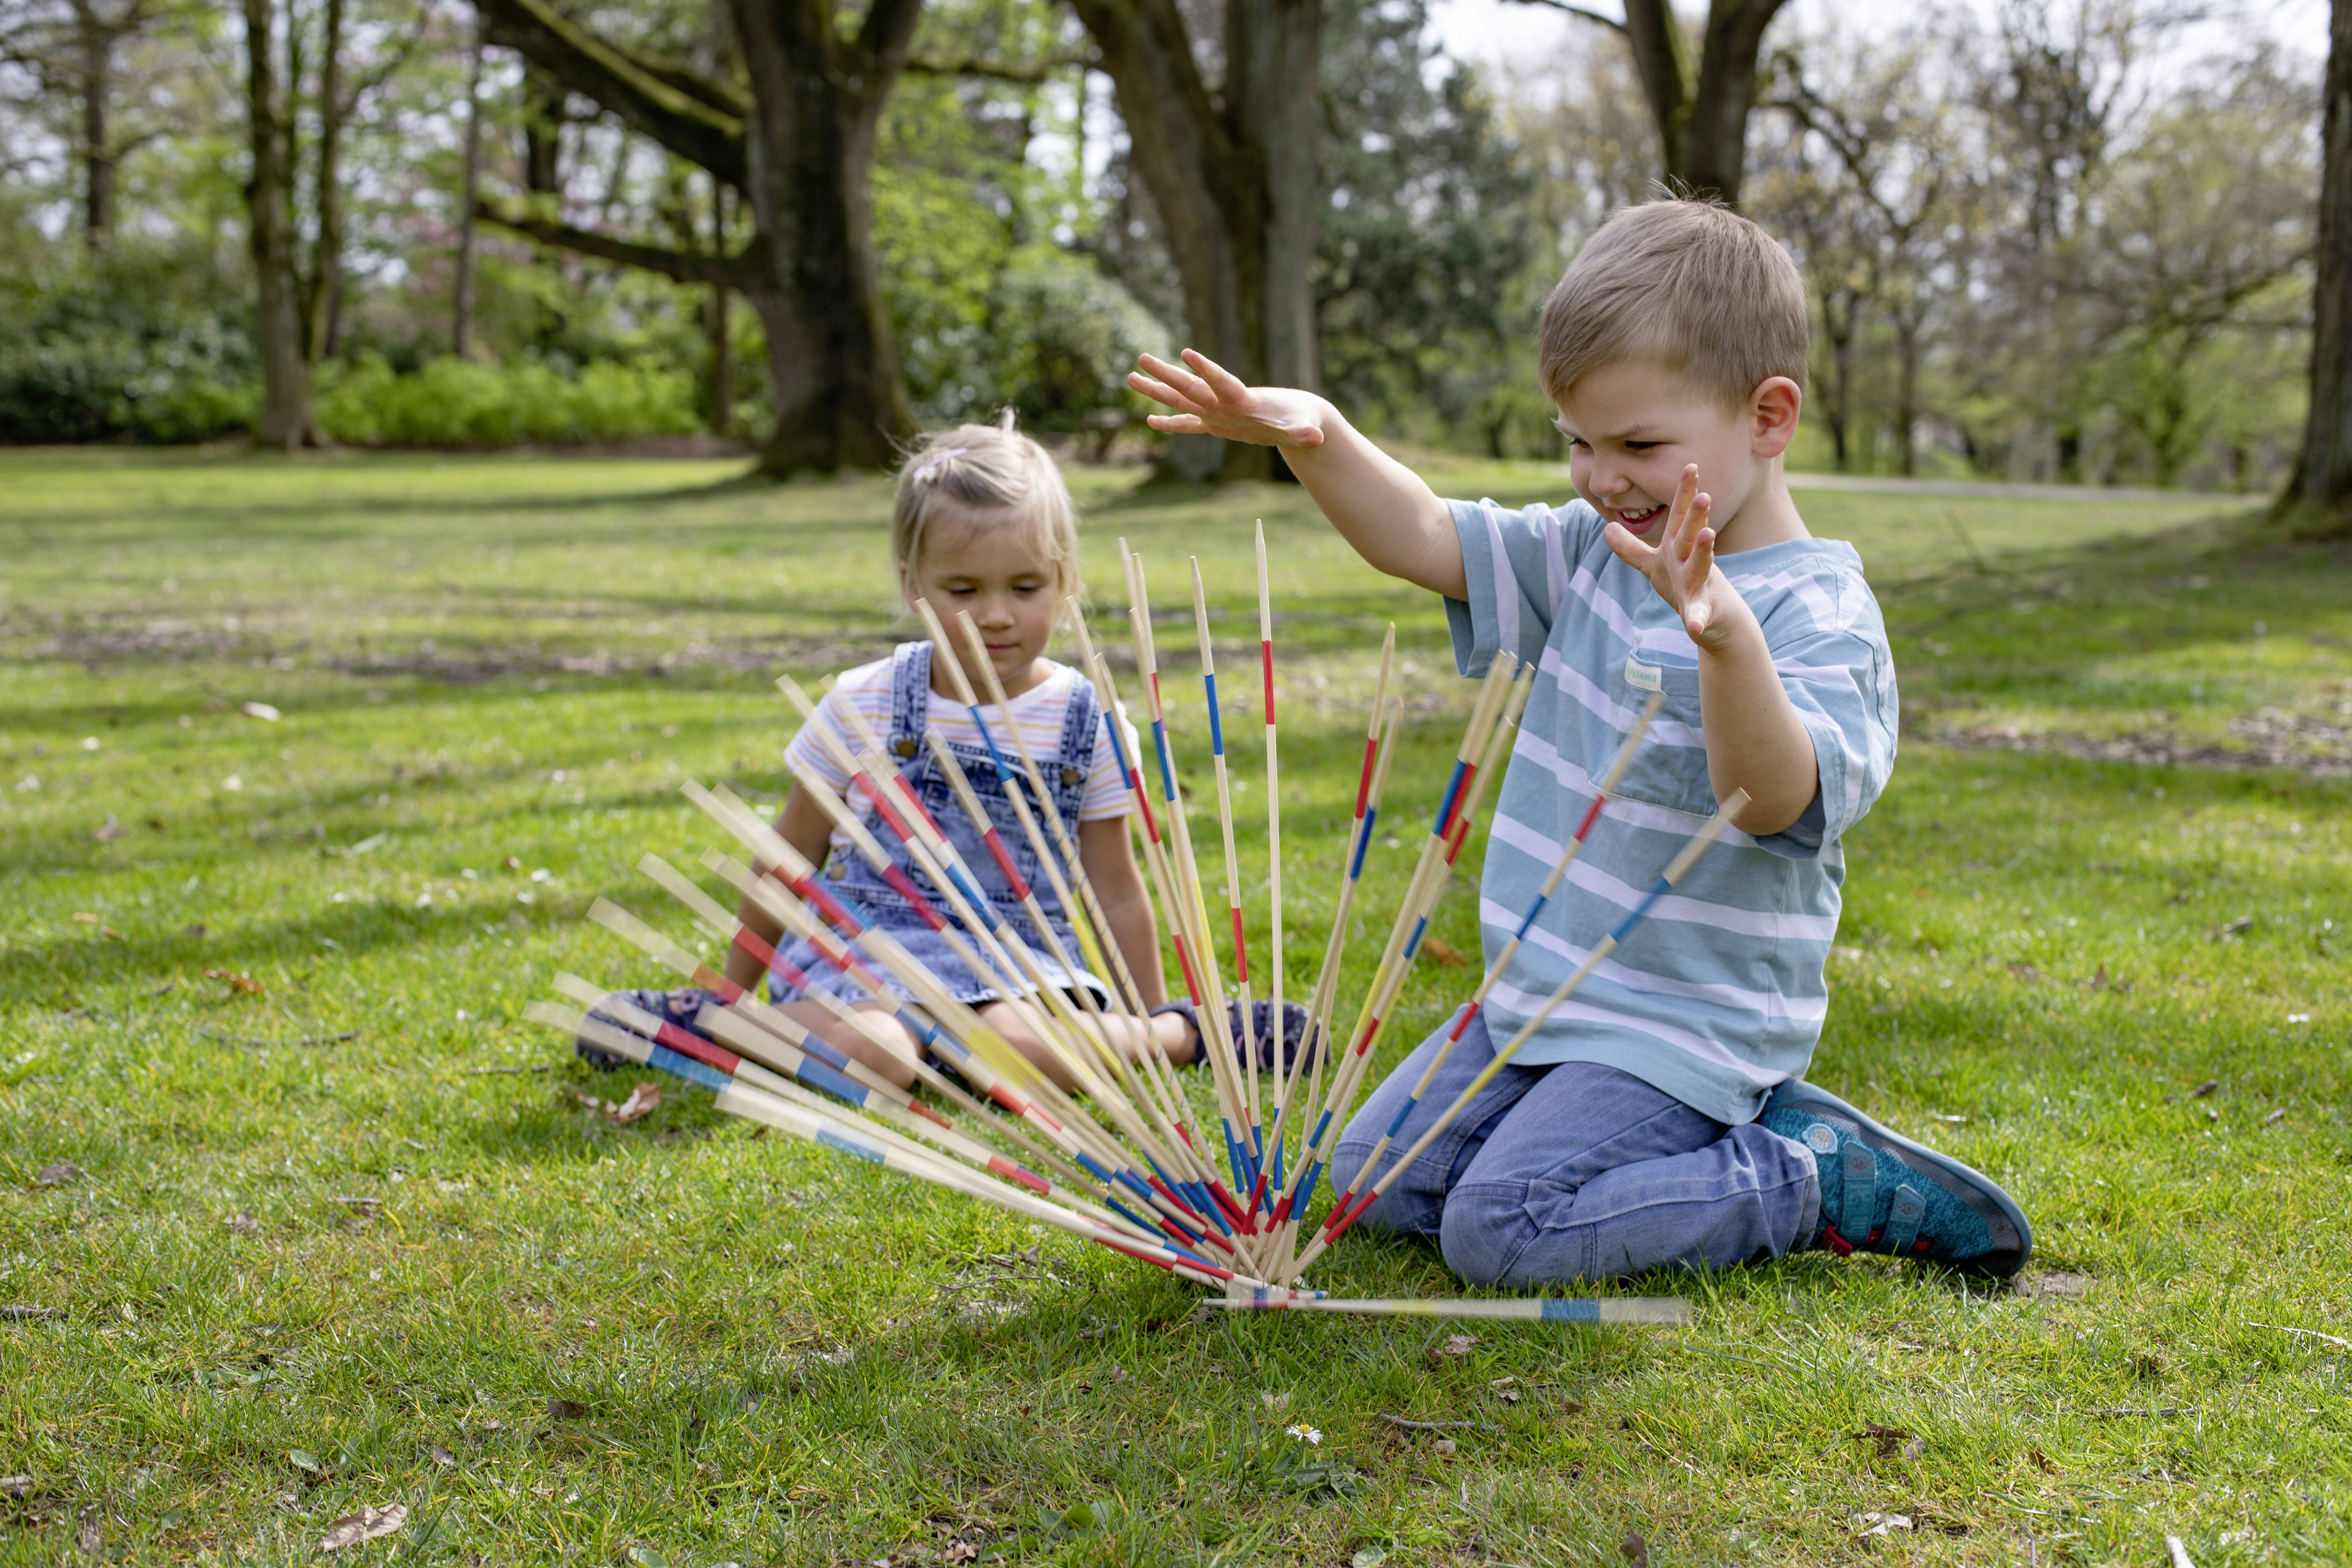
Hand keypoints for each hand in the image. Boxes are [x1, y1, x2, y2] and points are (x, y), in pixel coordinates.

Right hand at [1127, 350, 1328, 450]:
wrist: (1296, 416)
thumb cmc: (1300, 418)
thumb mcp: (1302, 427)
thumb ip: (1302, 432)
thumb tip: (1314, 438)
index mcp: (1241, 398)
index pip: (1221, 382)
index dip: (1206, 369)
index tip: (1187, 353)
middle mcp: (1223, 402)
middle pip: (1189, 387)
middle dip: (1165, 374)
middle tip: (1141, 358)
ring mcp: (1216, 412)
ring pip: (1181, 400)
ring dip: (1157, 389)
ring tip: (1131, 375)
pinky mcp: (1216, 424)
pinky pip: (1188, 424)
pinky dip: (1171, 424)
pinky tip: (1150, 421)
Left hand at [1602, 464, 1741, 651]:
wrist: (1714, 620)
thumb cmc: (1683, 585)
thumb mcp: (1654, 565)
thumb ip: (1631, 549)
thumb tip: (1607, 529)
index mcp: (1678, 547)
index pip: (1681, 516)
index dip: (1685, 492)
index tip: (1691, 466)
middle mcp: (1690, 560)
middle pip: (1691, 535)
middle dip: (1696, 516)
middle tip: (1703, 494)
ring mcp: (1699, 584)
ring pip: (1701, 566)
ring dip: (1703, 551)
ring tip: (1709, 535)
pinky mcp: (1702, 610)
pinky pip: (1699, 614)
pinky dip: (1697, 619)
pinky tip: (1695, 626)